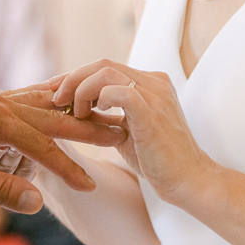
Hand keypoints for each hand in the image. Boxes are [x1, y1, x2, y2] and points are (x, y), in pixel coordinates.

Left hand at [0, 88, 126, 212]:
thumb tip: (36, 202)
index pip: (43, 145)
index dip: (67, 168)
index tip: (90, 186)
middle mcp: (0, 102)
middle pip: (53, 115)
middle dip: (86, 127)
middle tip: (118, 132)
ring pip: (43, 102)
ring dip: (72, 112)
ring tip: (100, 114)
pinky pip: (28, 99)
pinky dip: (50, 104)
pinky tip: (58, 105)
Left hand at [51, 59, 215, 204]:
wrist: (188, 181)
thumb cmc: (157, 160)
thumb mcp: (126, 131)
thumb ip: (108, 116)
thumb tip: (77, 108)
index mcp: (150, 82)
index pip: (106, 67)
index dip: (77, 76)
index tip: (56, 91)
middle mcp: (154, 81)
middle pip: (102, 64)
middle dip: (72, 79)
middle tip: (55, 99)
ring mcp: (155, 93)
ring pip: (105, 72)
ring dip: (81, 90)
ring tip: (74, 112)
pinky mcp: (151, 111)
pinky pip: (118, 91)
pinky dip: (99, 98)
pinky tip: (93, 114)